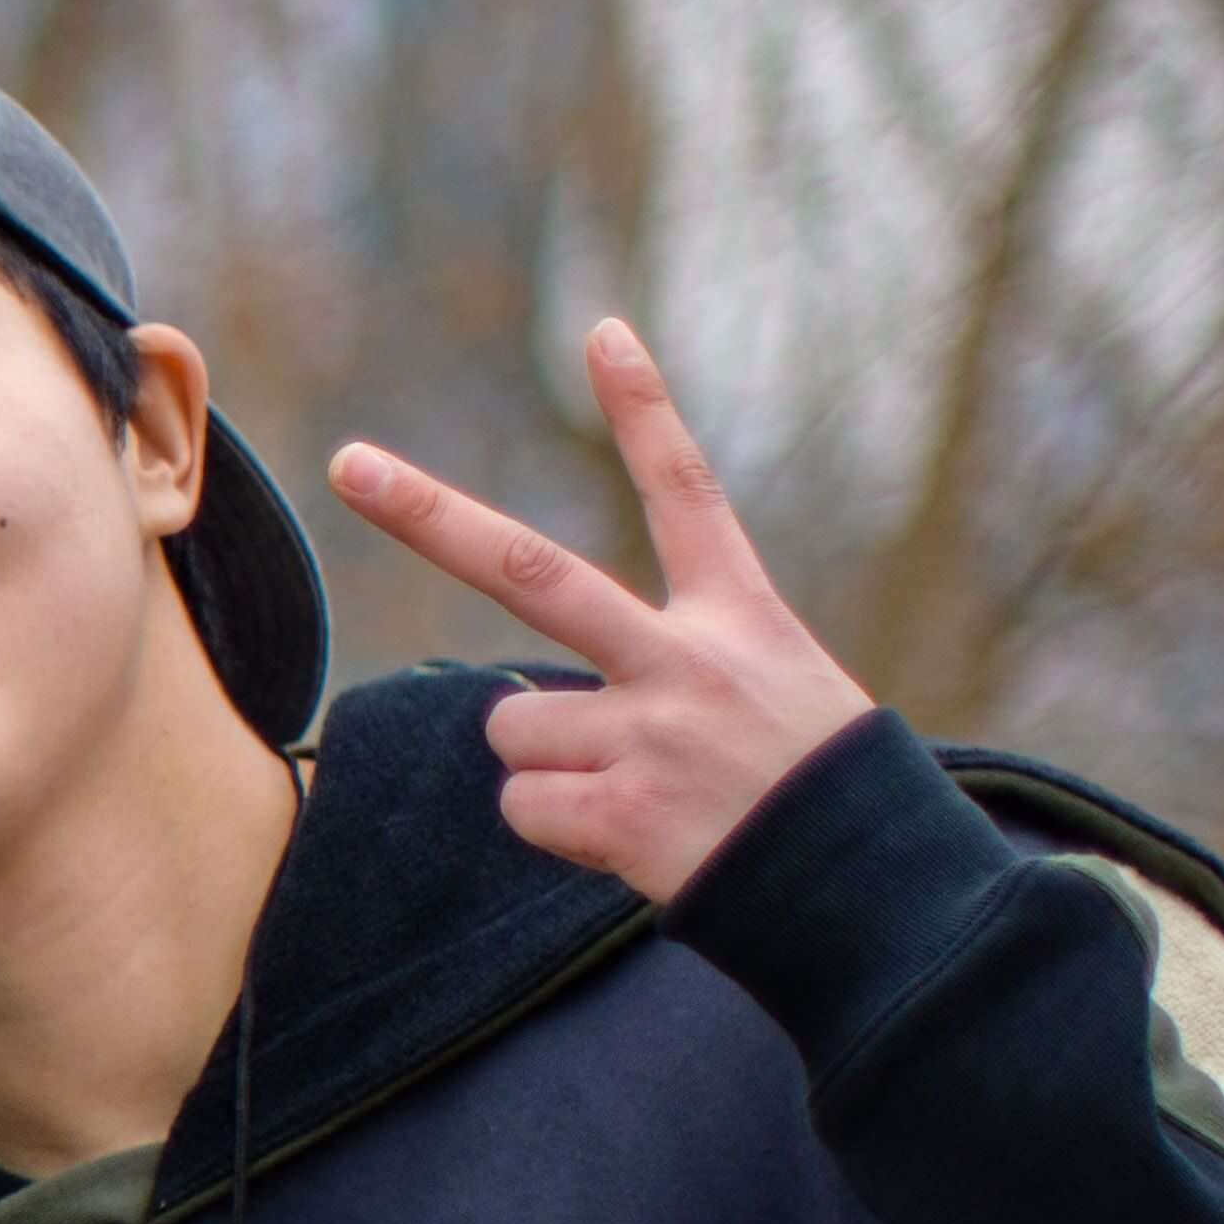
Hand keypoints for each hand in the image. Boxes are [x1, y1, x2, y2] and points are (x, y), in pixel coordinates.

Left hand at [327, 320, 877, 905]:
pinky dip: (560, 832)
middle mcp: (686, 659)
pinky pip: (523, 808)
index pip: (687, 492)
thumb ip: (667, 677)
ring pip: (511, 729)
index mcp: (740, 618)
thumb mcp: (778, 699)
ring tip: (639, 794)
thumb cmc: (819, 798)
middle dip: (426, 515)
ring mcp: (650, 731)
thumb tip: (521, 715)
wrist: (876, 892)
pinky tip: (636, 843)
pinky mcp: (622, 810)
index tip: (604, 331)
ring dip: (548, 767)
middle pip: (529, 568)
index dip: (645, 410)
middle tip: (348, 463)